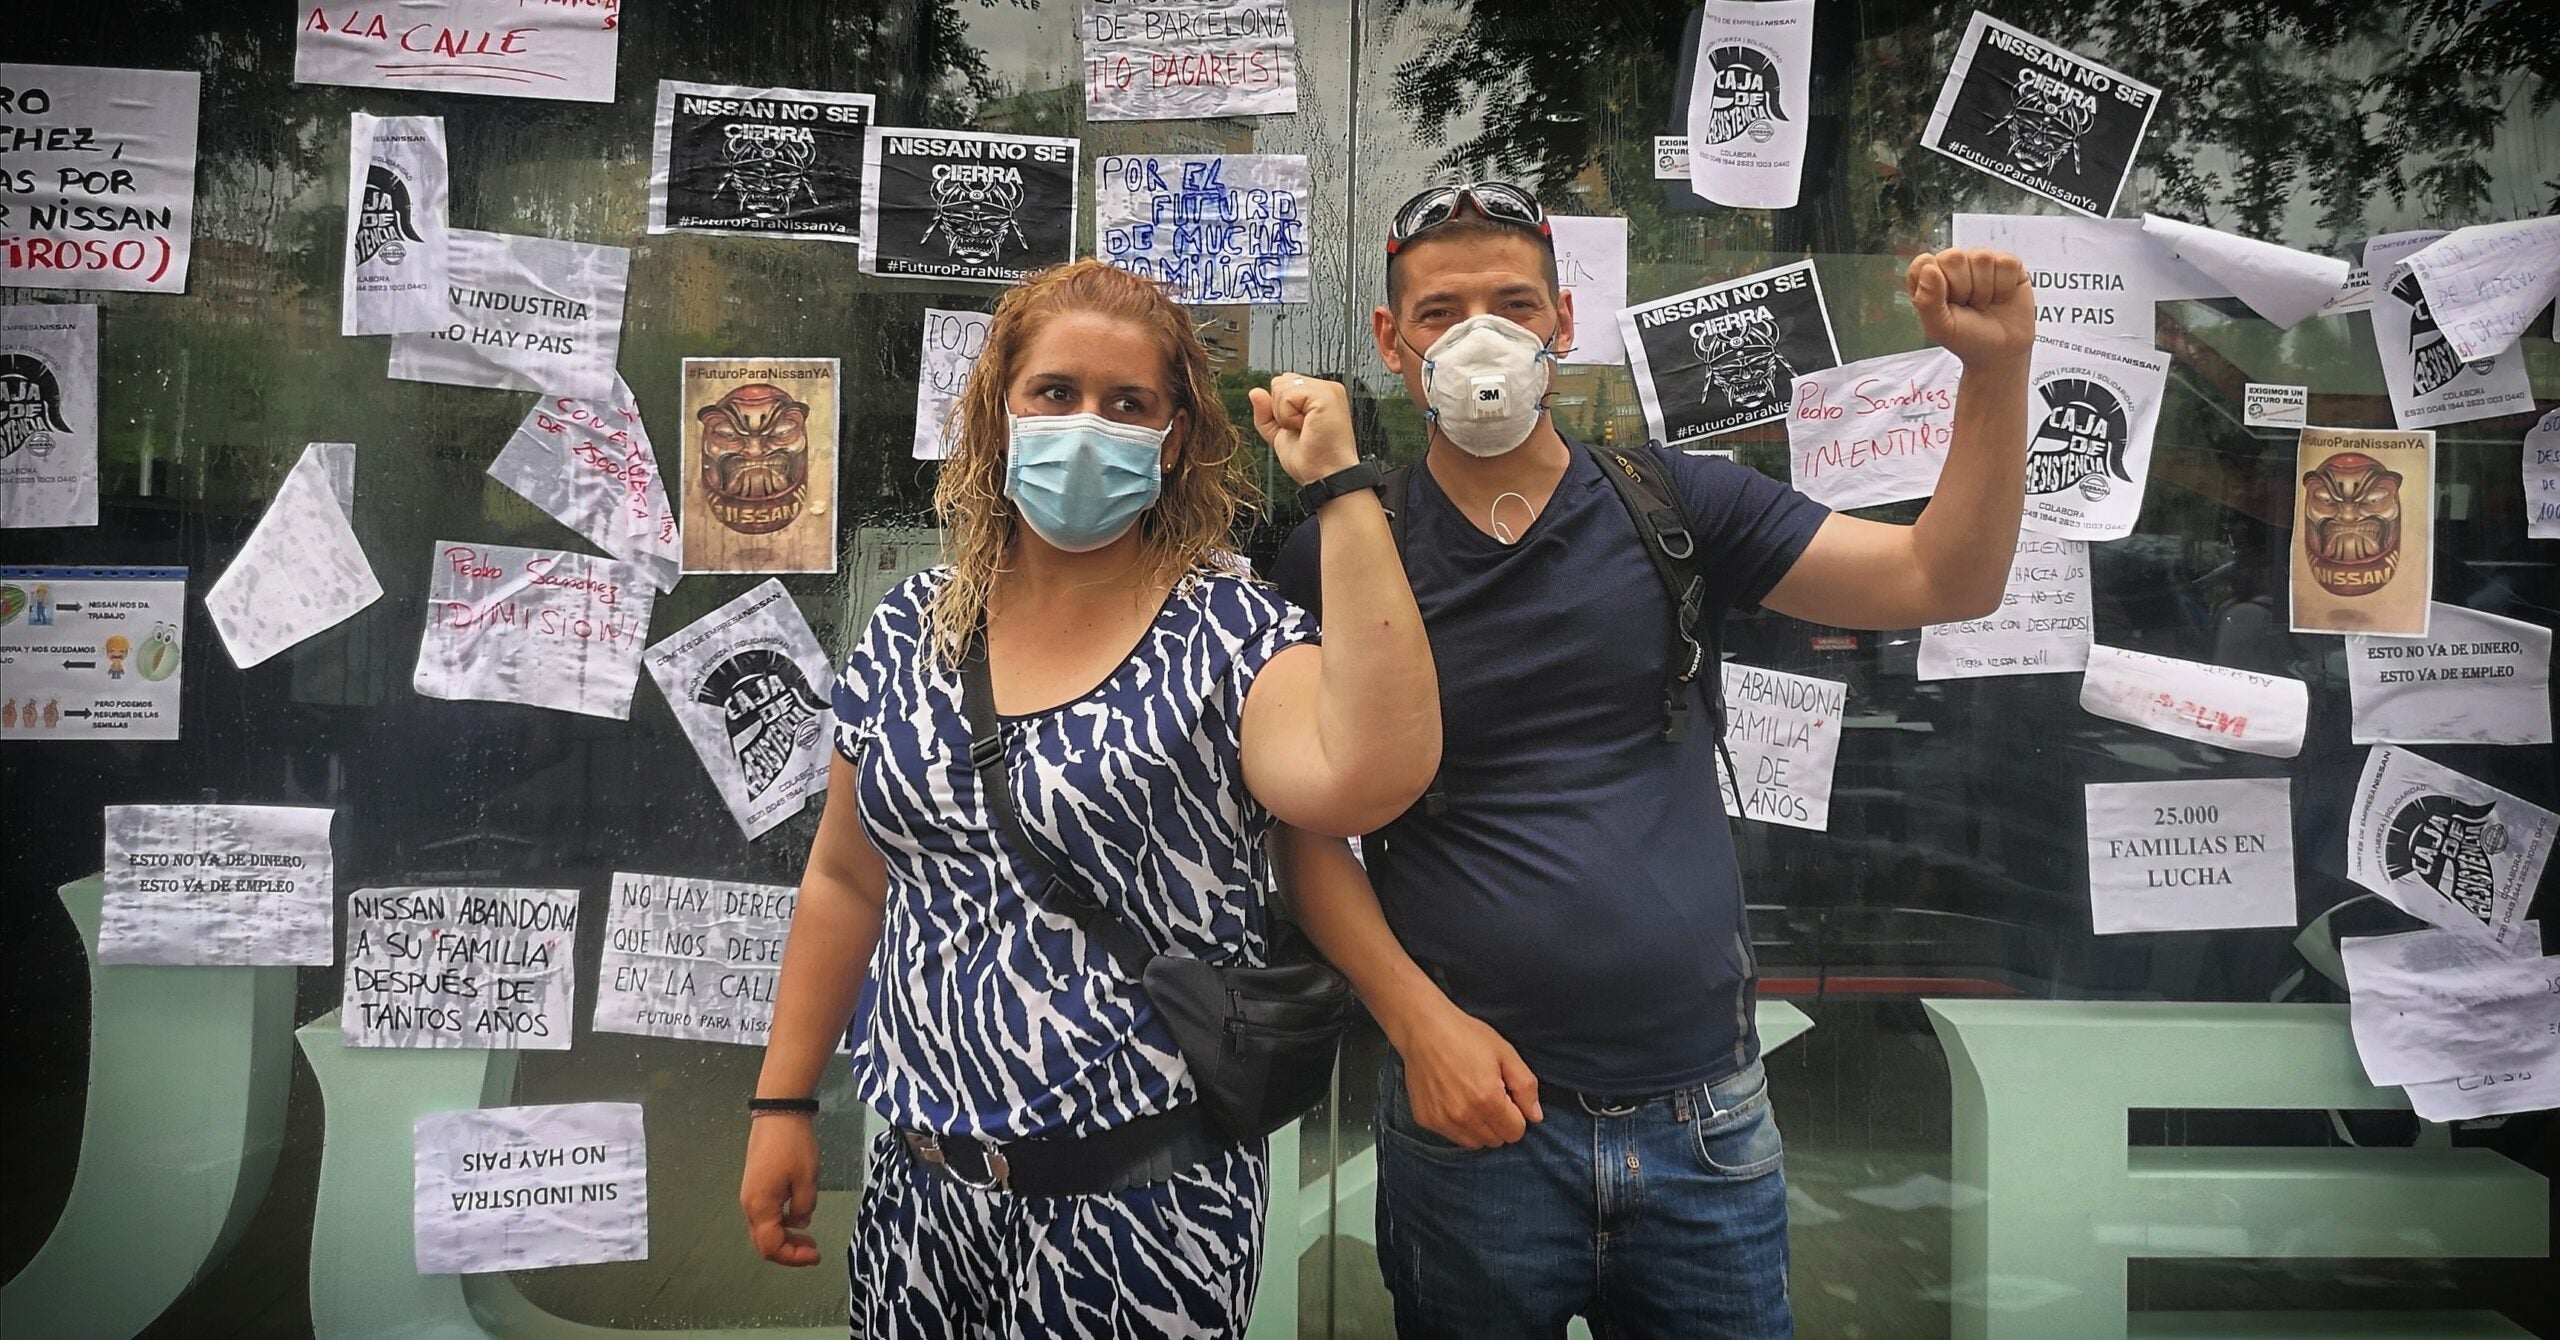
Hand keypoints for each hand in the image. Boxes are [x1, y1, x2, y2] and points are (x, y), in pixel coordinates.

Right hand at [738, 1115, 820, 1266]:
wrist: (778, 1113)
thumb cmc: (794, 1146)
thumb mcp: (807, 1179)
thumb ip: (804, 1207)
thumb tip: (799, 1222)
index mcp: (760, 1207)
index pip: (772, 1247)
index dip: (793, 1257)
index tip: (816, 1255)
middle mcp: (749, 1205)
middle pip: (764, 1243)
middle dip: (788, 1252)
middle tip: (813, 1250)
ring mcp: (750, 1195)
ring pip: (763, 1230)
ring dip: (785, 1238)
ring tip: (809, 1237)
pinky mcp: (755, 1186)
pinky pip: (765, 1215)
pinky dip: (780, 1224)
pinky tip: (798, 1216)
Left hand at [1249, 373, 1359, 484]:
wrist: (1325, 477)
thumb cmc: (1312, 461)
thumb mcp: (1279, 434)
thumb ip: (1266, 412)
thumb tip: (1255, 392)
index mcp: (1318, 395)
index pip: (1283, 384)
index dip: (1281, 409)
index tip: (1298, 429)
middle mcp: (1325, 389)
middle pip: (1280, 382)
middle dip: (1281, 410)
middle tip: (1301, 430)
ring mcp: (1328, 390)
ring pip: (1281, 387)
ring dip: (1285, 415)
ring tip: (1305, 429)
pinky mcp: (1326, 395)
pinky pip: (1287, 396)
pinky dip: (1289, 416)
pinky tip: (1306, 427)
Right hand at [1391, 999, 1543, 1148]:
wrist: (1424, 1029)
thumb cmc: (1466, 1036)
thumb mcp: (1505, 1053)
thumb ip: (1526, 1087)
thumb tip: (1535, 1117)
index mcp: (1489, 1100)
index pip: (1515, 1132)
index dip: (1516, 1115)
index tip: (1507, 1097)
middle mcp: (1465, 1116)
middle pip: (1496, 1140)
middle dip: (1499, 1123)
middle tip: (1489, 1095)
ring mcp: (1443, 1120)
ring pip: (1474, 1143)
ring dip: (1479, 1128)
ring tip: (1472, 1099)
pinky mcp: (1426, 1120)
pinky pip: (1451, 1135)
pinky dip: (1457, 1125)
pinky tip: (1453, 1099)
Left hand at [1909, 247, 2033, 367]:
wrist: (2000, 351)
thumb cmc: (1966, 337)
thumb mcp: (1940, 327)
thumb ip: (1927, 301)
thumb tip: (1929, 269)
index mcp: (1930, 277)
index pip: (1924, 263)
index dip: (1936, 284)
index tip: (1946, 304)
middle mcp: (1954, 265)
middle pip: (1954, 256)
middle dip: (1962, 288)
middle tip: (1967, 305)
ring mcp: (1981, 262)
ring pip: (1982, 257)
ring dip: (1984, 289)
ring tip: (1983, 303)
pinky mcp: (2007, 264)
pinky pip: (2006, 263)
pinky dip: (2004, 286)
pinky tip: (2000, 297)